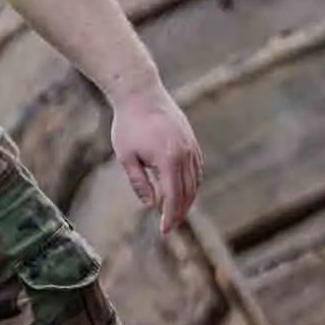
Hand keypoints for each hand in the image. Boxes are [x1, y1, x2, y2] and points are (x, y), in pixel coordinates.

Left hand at [110, 81, 202, 233]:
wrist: (140, 93)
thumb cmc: (128, 125)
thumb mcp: (127, 157)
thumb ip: (139, 182)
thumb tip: (150, 205)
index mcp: (168, 160)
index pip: (173, 196)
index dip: (170, 216)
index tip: (164, 231)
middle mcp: (185, 154)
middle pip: (188, 192)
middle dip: (180, 212)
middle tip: (170, 227)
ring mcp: (191, 146)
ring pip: (196, 181)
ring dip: (188, 199)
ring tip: (177, 213)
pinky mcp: (191, 140)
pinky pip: (197, 168)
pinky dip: (193, 183)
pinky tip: (185, 191)